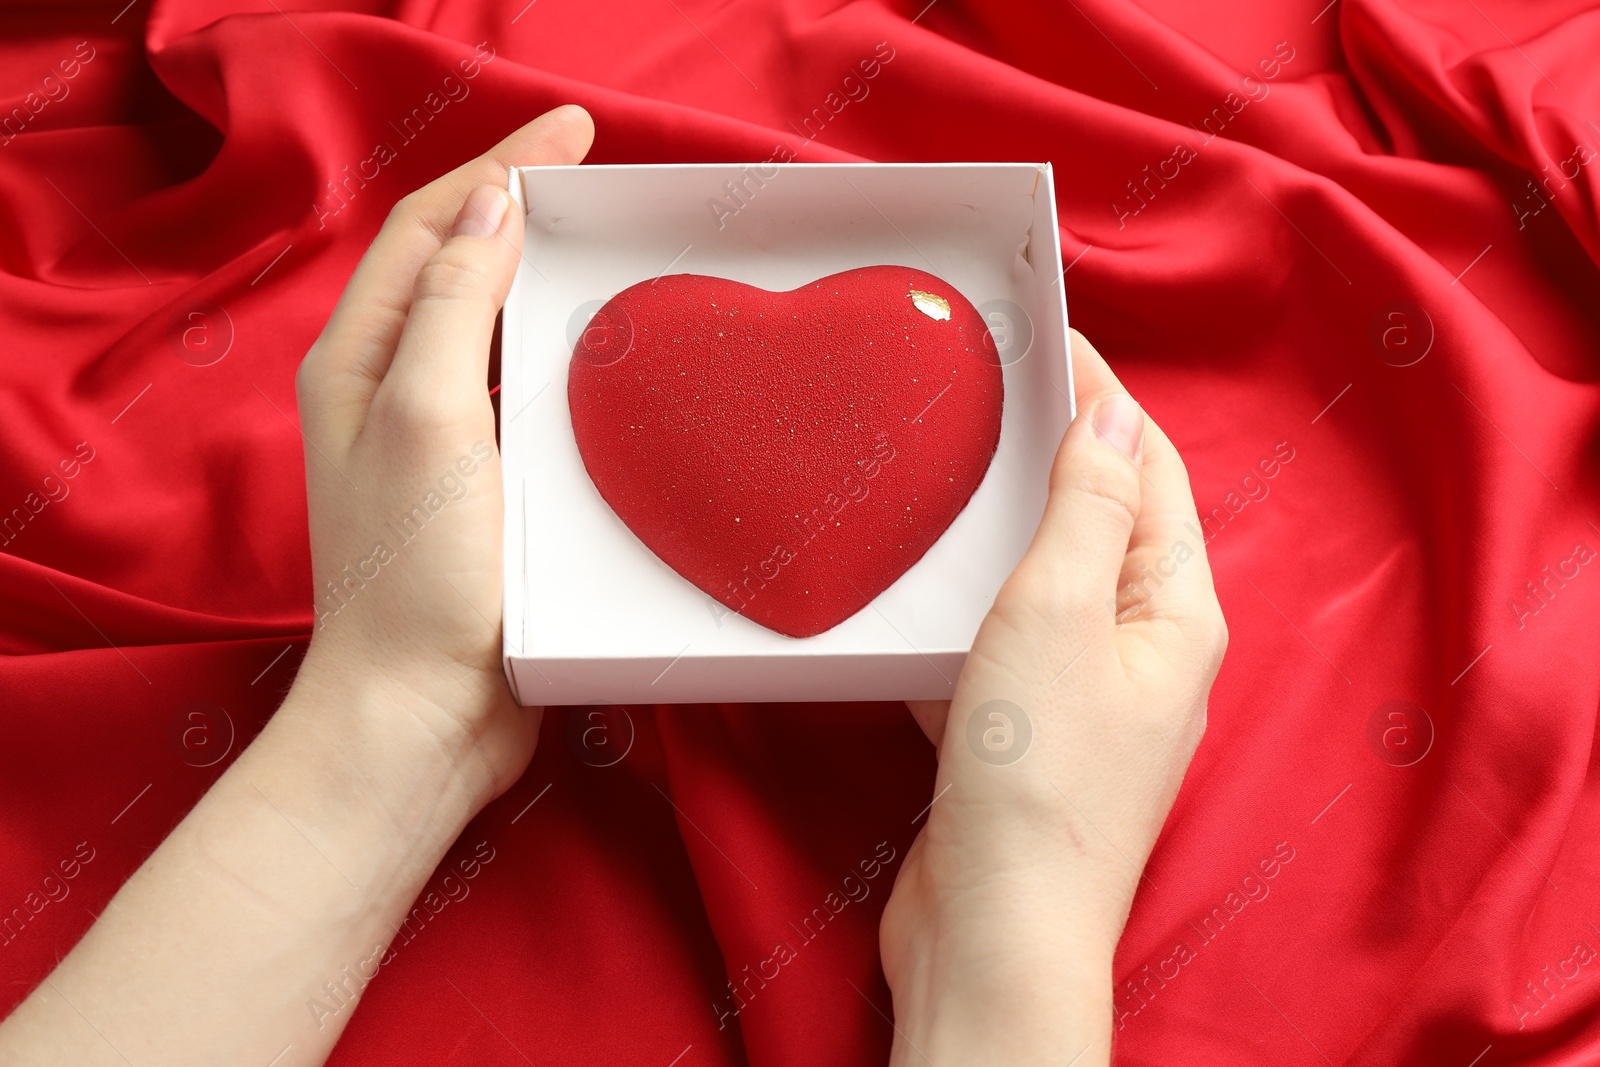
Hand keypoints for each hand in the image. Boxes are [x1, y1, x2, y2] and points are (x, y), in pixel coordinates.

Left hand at [292, 104, 594, 809]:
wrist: (420, 719)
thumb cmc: (416, 577)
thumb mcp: (430, 420)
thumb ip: (456, 306)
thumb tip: (494, 204)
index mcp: (359, 364)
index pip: (427, 229)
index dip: (497, 167)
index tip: (574, 130)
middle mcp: (390, 395)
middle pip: (456, 269)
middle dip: (521, 211)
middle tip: (600, 180)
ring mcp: (437, 447)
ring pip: (492, 333)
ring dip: (544, 283)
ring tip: (609, 251)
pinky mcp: (484, 495)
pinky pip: (522, 399)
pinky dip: (560, 359)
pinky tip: (606, 362)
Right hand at [879, 329, 1226, 1064]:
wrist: (994, 931)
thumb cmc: (1036, 778)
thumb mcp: (1060, 612)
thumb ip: (1088, 506)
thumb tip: (1116, 413)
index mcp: (1175, 612)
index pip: (1151, 469)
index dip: (1106, 397)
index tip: (1050, 340)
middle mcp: (1144, 654)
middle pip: (1105, 523)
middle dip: (1054, 458)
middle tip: (990, 398)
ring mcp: (1086, 702)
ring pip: (1047, 587)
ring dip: (1004, 538)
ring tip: (949, 484)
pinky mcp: (1027, 740)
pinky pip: (1000, 649)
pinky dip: (966, 617)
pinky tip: (919, 608)